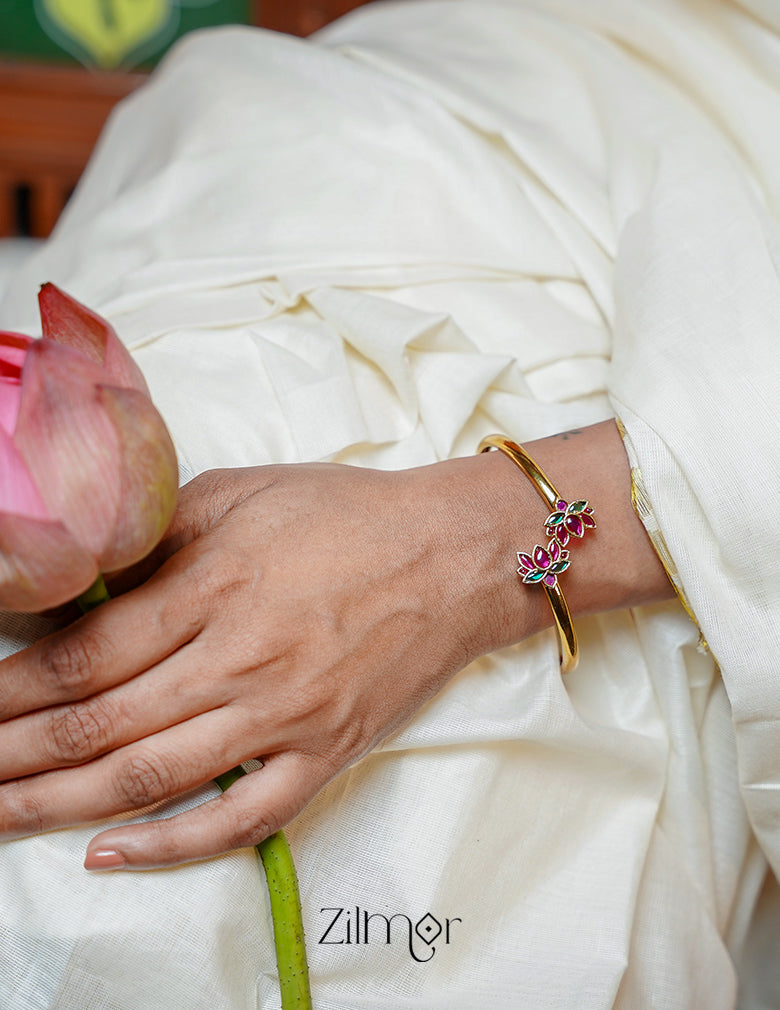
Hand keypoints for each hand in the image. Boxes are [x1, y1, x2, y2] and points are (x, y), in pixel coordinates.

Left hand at [0, 455, 541, 867]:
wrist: (454, 554)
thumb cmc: (348, 515)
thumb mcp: (241, 493)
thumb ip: (159, 539)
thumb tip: (90, 589)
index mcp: (215, 585)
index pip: (88, 653)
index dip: (16, 689)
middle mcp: (241, 659)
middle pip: (100, 724)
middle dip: (15, 756)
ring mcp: (285, 716)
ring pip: (153, 777)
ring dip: (61, 806)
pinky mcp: (325, 753)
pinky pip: (242, 817)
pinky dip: (174, 845)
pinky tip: (111, 854)